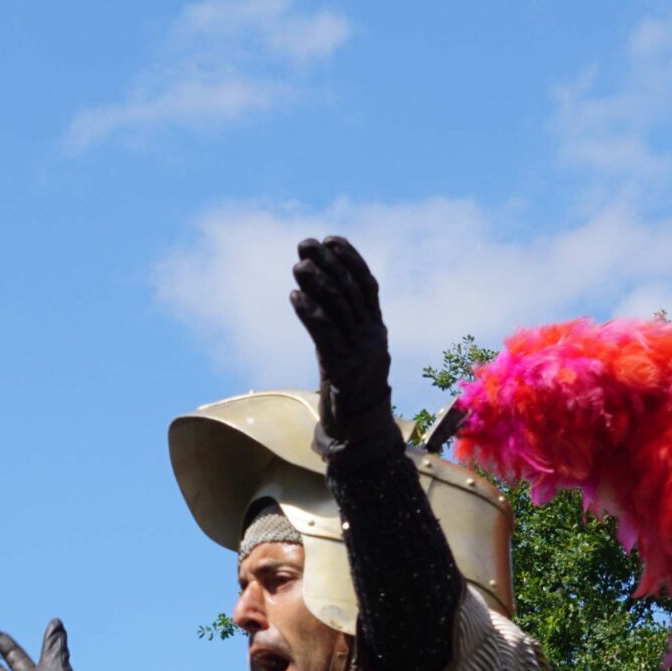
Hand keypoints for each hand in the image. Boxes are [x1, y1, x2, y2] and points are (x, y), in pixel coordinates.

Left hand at [291, 235, 392, 441]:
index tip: (330, 239)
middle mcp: (372, 336)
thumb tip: (314, 287)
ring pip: (339, 309)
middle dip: (328, 263)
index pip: (367, 284)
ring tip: (298, 266)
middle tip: (305, 244)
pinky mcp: (344, 368)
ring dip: (317, 283)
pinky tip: (295, 296)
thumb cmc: (350, 387)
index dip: (350, 258)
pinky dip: (310, 312)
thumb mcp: (349, 350)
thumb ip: (340, 322)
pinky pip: (325, 334)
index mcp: (377, 328)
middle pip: (351, 290)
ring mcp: (361, 352)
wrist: (360, 429)